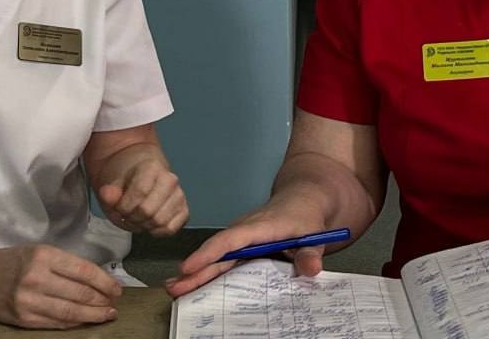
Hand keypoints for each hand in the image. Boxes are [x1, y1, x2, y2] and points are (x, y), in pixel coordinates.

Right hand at [0, 244, 122, 328]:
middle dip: (103, 300)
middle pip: (80, 293)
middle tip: (115, 303)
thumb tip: (98, 279)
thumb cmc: (12, 261)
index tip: (117, 288)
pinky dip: (75, 322)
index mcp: (43, 256)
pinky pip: (57, 323)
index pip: (83, 271)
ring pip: (71, 312)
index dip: (105, 282)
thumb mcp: (38, 252)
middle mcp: (36, 278)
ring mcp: (28, 301)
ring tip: (108, 314)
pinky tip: (86, 320)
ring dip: (94, 315)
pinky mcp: (24, 320)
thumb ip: (65, 264)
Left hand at [97, 158, 187, 236]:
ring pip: (160, 222)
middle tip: (126, 214)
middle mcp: (170, 180)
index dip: (124, 206)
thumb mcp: (112, 182)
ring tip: (136, 218)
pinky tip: (148, 223)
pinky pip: (170, 229)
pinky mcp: (184, 210)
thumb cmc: (126, 178)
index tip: (118, 207)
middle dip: (132, 218)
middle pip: (148, 211)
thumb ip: (108, 192)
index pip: (139, 193)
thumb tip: (108, 196)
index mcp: (152, 167)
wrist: (139, 171)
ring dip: (143, 226)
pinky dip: (156, 231)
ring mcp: (179, 195)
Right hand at [165, 198, 329, 297]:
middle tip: (174, 287)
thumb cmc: (306, 216)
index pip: (231, 241)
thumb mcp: (315, 235)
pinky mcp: (242, 246)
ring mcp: (241, 239)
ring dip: (198, 273)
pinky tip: (195, 287)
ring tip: (176, 289)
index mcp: (260, 227)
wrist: (303, 199)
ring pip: (217, 257)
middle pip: (217, 252)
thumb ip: (311, 253)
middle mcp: (245, 231)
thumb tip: (311, 269)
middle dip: (195, 270)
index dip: (209, 254)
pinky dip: (209, 272)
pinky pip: (224, 260)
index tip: (189, 268)